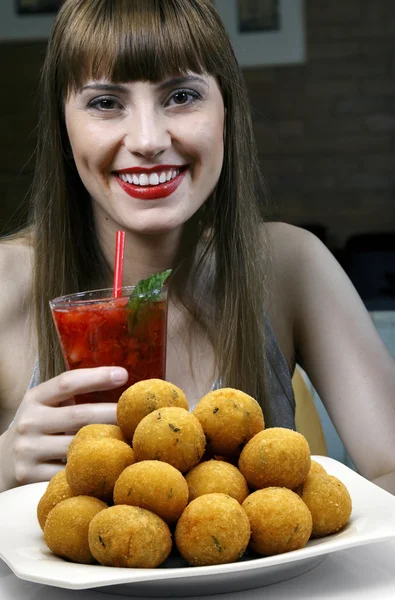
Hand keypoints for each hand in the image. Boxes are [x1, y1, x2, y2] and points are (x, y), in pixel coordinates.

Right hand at [0, 366, 127, 491]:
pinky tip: (111, 468)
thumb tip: (121, 380)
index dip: (96, 377)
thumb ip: (72, 395)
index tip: (124, 374)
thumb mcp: (46, 405)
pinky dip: (90, 470)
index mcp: (35, 398)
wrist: (0, 461)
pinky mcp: (29, 476)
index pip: (67, 382)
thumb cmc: (38, 427)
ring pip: (75, 447)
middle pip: (79, 416)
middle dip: (112, 414)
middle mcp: (28, 421)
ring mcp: (27, 450)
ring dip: (106, 445)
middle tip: (139, 414)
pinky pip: (67, 473)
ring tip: (133, 441)